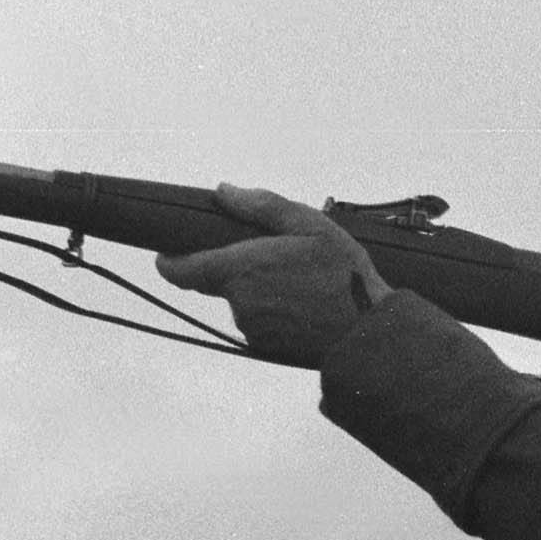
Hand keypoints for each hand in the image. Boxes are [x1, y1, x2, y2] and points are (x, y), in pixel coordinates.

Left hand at [151, 183, 388, 366]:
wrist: (370, 333)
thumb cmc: (344, 277)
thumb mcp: (309, 225)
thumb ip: (261, 206)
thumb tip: (224, 191)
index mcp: (240, 270)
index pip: (178, 270)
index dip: (170, 260)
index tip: (170, 251)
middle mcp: (239, 303)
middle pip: (216, 282)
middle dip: (236, 269)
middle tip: (274, 258)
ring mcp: (252, 329)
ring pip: (242, 303)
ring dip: (259, 292)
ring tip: (301, 283)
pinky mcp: (267, 348)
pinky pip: (260, 323)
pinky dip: (274, 313)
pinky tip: (305, 305)